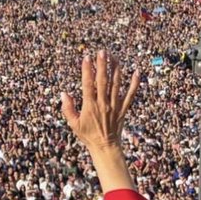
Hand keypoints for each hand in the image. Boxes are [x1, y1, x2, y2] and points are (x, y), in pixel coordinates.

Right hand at [61, 50, 138, 192]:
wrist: (105, 147)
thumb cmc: (87, 135)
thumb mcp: (73, 123)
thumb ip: (67, 108)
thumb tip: (63, 93)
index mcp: (90, 105)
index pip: (88, 84)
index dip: (87, 70)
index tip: (87, 58)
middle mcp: (103, 103)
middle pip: (103, 81)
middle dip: (102, 65)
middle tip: (102, 52)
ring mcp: (115, 106)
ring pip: (116, 84)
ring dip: (116, 70)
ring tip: (115, 57)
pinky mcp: (123, 109)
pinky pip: (131, 95)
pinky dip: (134, 84)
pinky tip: (137, 72)